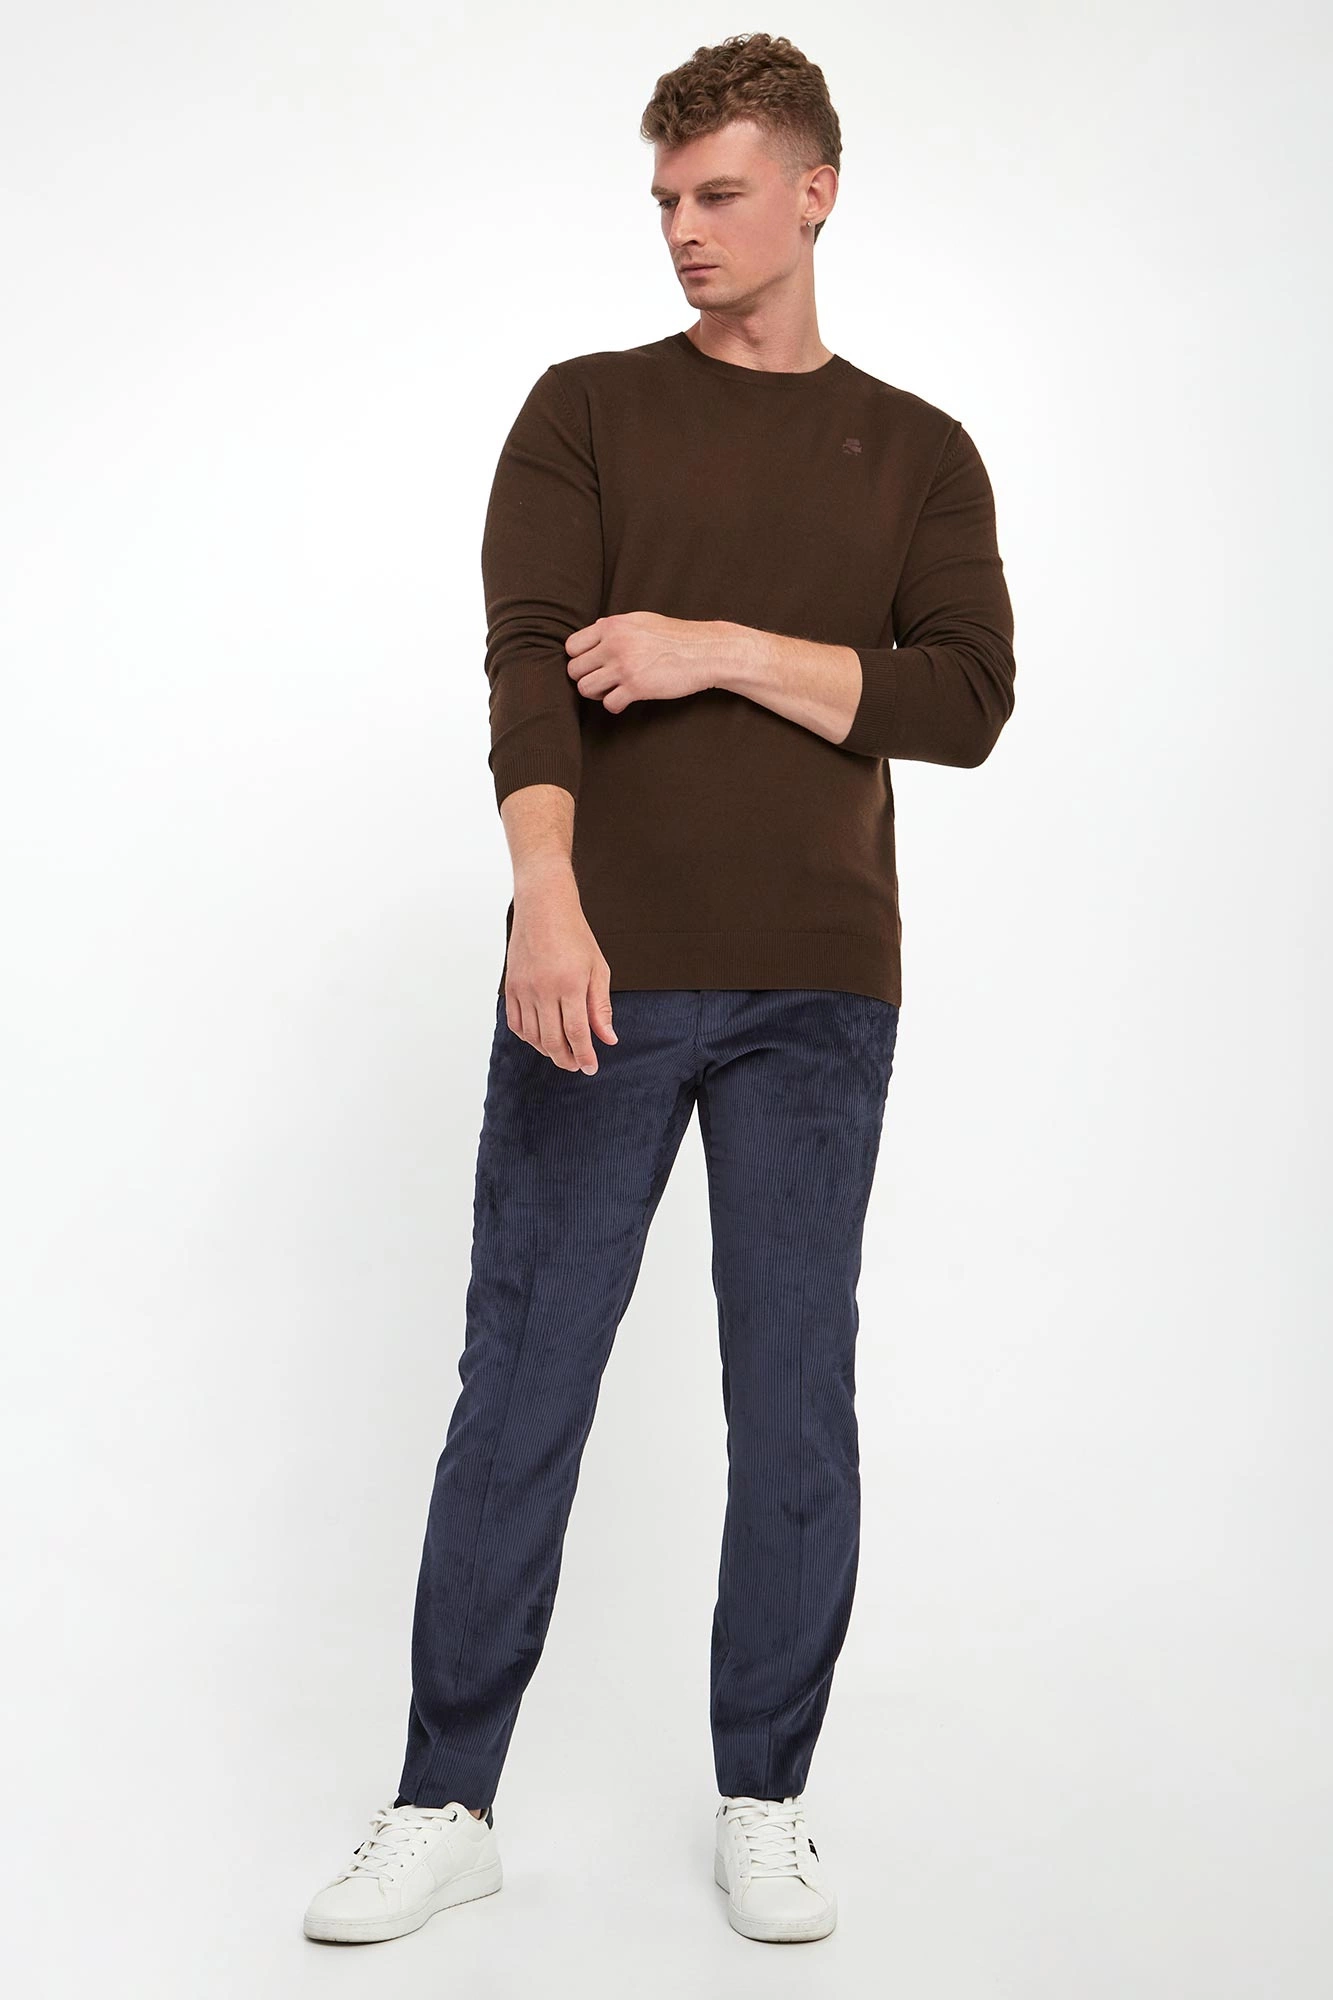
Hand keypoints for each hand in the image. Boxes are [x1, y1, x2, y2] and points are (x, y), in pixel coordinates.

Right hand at [504, 864, 616, 1073]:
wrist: (543, 908)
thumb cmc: (575, 936)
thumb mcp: (597, 969)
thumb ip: (601, 1007)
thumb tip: (608, 1038)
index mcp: (569, 984)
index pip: (576, 1033)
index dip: (584, 1055)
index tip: (591, 1068)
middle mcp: (543, 990)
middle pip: (552, 1040)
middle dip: (566, 1059)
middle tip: (577, 1065)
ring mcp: (523, 989)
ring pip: (533, 1036)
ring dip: (548, 1050)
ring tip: (562, 1053)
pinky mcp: (510, 987)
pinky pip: (516, 1023)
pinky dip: (528, 1037)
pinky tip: (541, 1038)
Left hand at [565, 612, 721, 710]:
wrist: (703, 651)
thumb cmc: (674, 636)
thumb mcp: (641, 620)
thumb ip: (615, 626)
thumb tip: (595, 627)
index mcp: (612, 626)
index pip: (571, 646)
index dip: (579, 658)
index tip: (592, 664)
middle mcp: (614, 644)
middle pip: (574, 670)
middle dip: (586, 678)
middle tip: (602, 681)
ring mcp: (624, 666)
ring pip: (585, 689)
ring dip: (596, 694)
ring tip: (611, 691)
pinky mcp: (636, 687)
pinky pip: (608, 704)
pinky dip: (615, 705)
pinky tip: (625, 700)